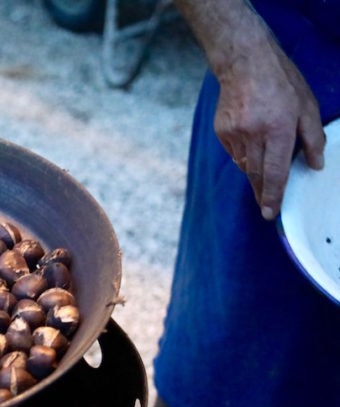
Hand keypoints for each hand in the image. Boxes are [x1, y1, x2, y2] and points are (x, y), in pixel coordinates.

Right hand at [213, 42, 324, 219]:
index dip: (274, 195)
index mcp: (277, 129)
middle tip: (267, 207)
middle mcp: (253, 135)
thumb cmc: (281, 82)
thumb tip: (316, 165)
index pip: (275, 171)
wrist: (244, 63)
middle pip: (257, 175)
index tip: (270, 213)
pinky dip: (245, 155)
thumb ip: (313, 138)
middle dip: (263, 193)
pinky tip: (252, 143)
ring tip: (263, 168)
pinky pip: (235, 153)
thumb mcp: (307, 106)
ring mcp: (234, 134)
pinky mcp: (222, 132)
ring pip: (245, 165)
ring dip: (256, 172)